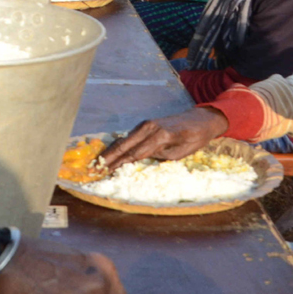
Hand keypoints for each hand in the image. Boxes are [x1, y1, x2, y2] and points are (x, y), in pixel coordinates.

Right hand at [102, 107, 229, 166]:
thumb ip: (159, 156)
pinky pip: (128, 137)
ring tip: (96, 165)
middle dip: (107, 158)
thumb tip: (140, 160)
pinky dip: (117, 147)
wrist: (200, 120)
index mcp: (159, 135)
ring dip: (109, 153)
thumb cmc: (194, 138)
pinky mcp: (144, 125)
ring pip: (123, 140)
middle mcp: (149, 127)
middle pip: (123, 145)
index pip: (134, 153)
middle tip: (92, 170)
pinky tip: (108, 156)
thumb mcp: (180, 153)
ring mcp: (145, 124)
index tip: (105, 173)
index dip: (118, 165)